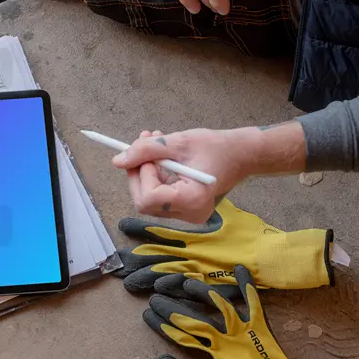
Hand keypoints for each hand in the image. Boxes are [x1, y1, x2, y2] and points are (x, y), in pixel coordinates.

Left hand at [113, 129, 245, 222]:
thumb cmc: (216, 147)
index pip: (149, 196)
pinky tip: (162, 159)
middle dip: (138, 173)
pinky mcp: (186, 211)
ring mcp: (188, 216)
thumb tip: (117, 161)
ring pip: (149, 200)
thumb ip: (147, 150)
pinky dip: (155, 178)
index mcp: (192, 200)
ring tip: (155, 147)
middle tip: (141, 146)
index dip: (142, 174)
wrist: (241, 155)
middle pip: (144, 201)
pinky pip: (159, 198)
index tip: (146, 153)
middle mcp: (190, 214)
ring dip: (145, 173)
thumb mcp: (179, 142)